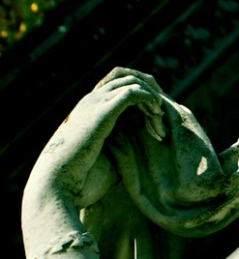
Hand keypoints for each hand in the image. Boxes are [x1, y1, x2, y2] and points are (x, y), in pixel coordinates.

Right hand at [27, 68, 166, 209]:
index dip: (141, 96)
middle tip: (161, 116)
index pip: (118, 84)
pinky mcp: (102, 112)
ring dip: (152, 98)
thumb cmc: (79, 178)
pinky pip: (132, 92)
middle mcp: (91, 100)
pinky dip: (149, 100)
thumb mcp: (103, 158)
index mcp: (89, 108)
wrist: (58, 182)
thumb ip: (117, 148)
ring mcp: (95, 103)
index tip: (155, 120)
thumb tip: (136, 158)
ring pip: (133, 82)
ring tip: (160, 119)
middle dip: (150, 92)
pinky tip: (156, 116)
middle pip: (127, 77)